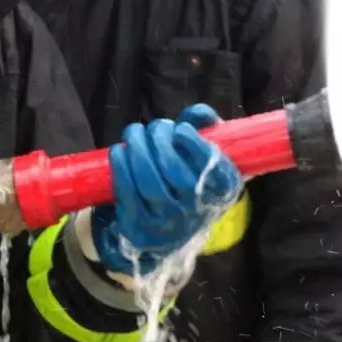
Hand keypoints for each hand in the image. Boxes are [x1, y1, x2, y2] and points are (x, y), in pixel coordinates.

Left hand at [91, 104, 242, 274]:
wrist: (168, 229)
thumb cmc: (187, 178)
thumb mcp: (203, 154)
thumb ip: (204, 128)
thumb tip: (197, 113)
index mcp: (222, 192)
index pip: (216, 172)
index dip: (196, 147)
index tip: (181, 129)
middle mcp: (197, 212)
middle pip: (176, 174)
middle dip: (159, 141)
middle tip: (152, 127)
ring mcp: (167, 224)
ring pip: (150, 185)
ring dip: (137, 151)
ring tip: (133, 133)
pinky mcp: (139, 228)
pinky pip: (128, 195)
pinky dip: (121, 167)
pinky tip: (119, 151)